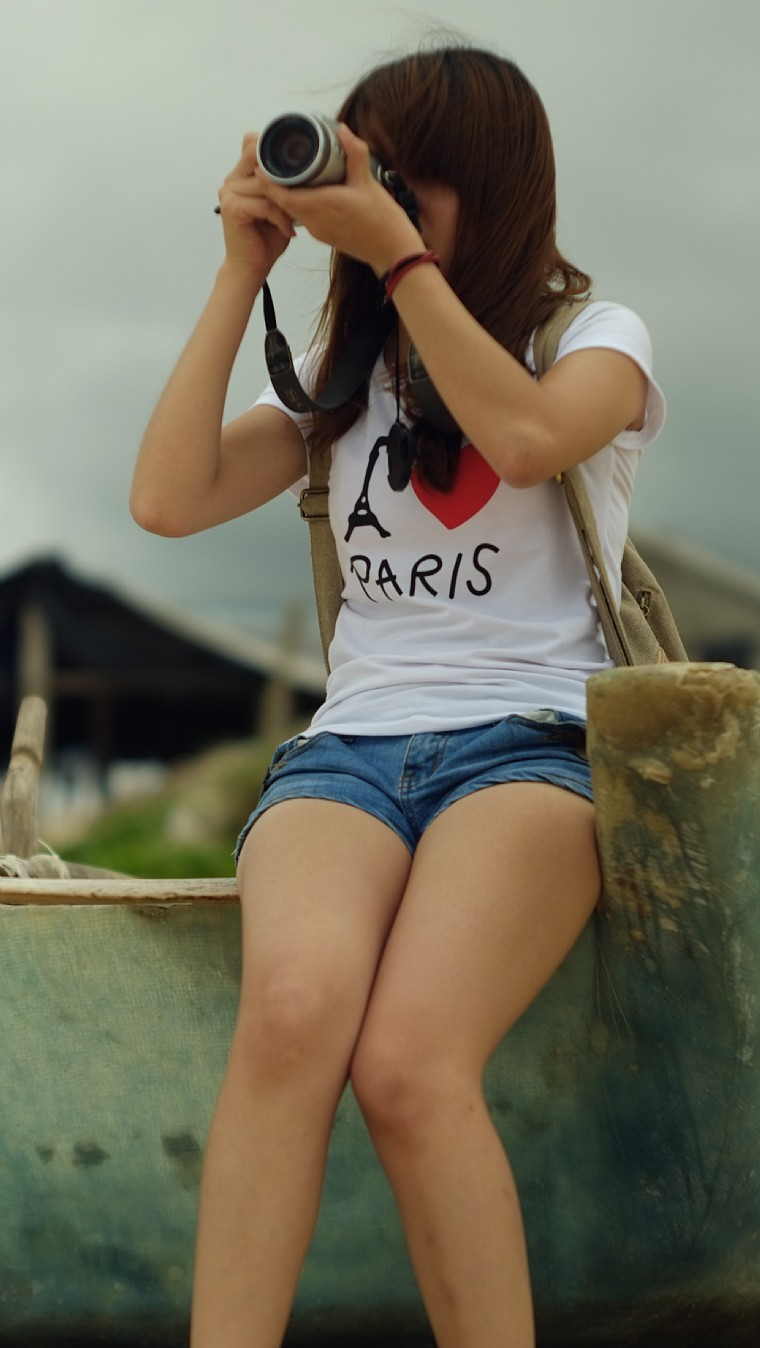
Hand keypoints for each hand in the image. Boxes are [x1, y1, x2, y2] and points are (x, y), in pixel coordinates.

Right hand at [216, 134, 296, 279]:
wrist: (251, 268)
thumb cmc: (267, 238)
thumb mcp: (281, 205)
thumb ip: (285, 184)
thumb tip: (308, 164)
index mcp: (241, 175)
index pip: (253, 143)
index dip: (274, 150)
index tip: (299, 168)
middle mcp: (232, 180)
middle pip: (258, 157)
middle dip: (284, 176)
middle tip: (301, 196)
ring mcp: (229, 192)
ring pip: (266, 183)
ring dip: (286, 202)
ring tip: (296, 218)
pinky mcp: (232, 207)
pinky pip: (265, 204)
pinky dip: (281, 218)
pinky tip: (288, 231)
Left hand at [256, 124, 423, 274]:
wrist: (392, 251)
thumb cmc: (382, 220)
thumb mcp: (369, 182)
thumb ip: (354, 154)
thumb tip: (341, 129)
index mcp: (322, 206)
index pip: (282, 195)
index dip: (267, 181)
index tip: (260, 163)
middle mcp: (315, 221)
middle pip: (283, 202)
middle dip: (274, 184)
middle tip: (269, 162)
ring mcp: (318, 231)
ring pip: (292, 210)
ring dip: (286, 194)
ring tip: (283, 173)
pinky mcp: (324, 235)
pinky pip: (303, 217)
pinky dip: (299, 203)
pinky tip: (304, 190)